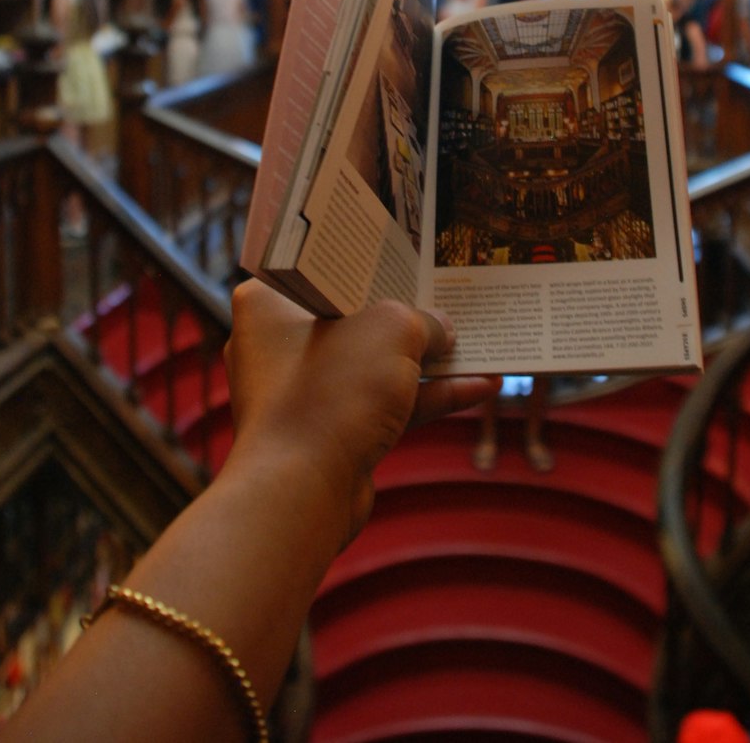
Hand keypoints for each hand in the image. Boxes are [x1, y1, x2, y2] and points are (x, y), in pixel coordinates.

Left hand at [224, 281, 499, 543]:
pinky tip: (479, 386)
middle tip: (448, 294)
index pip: (324, 268)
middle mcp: (280, 345)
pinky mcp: (331, 432)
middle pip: (355, 316)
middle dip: (407, 312)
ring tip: (476, 341)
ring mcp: (306, 392)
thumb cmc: (331, 392)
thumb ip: (423, 320)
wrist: (302, 494)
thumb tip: (443, 328)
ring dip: (426, 357)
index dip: (371, 261)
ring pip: (375, 363)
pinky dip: (427, 396)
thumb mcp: (392, 331)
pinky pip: (385, 403)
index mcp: (269, 303)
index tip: (409, 255)